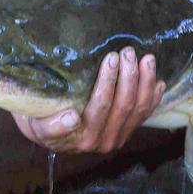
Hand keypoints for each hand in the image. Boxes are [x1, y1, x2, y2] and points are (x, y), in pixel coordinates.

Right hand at [12, 47, 164, 153]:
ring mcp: (117, 137)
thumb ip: (50, 125)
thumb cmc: (37, 118)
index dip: (109, 82)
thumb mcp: (34, 122)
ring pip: (138, 109)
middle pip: (123, 106)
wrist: (44, 130)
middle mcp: (102, 142)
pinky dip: (153, 97)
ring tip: (146, 59)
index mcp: (81, 138)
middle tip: (127, 51)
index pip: (101, 107)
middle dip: (128, 75)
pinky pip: (145, 114)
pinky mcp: (127, 132)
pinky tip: (158, 80)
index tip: (111, 58)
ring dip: (145, 82)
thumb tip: (72, 117)